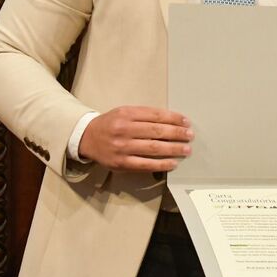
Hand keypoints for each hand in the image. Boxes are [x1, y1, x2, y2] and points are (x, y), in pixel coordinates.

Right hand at [78, 105, 192, 171]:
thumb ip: (145, 115)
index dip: (174, 118)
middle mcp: (124, 129)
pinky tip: (173, 163)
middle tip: (190, 135)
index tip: (186, 121)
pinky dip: (161, 164)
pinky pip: (145, 164)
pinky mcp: (121, 163)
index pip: (156, 115)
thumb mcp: (125, 112)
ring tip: (186, 149)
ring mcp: (122, 148)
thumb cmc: (111, 124)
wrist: (87, 138)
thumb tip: (171, 121)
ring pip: (153, 148)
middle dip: (177, 133)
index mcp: (126, 114)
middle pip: (157, 131)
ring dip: (173, 149)